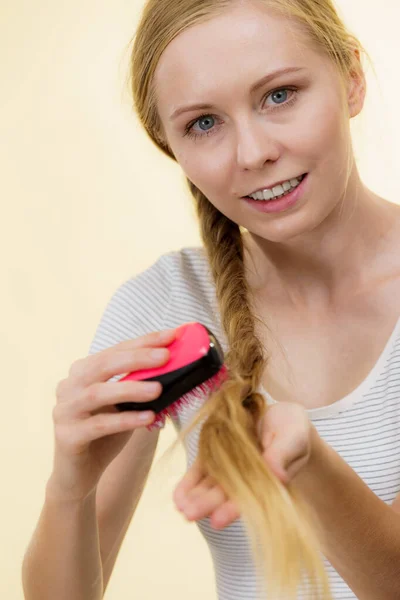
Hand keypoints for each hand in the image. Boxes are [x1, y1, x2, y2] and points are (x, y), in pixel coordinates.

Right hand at [49, 328, 176, 501]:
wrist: (79, 476)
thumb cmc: (107, 434)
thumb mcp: (126, 405)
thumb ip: (142, 385)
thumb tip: (178, 367)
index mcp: (84, 371)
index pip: (116, 349)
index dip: (144, 341)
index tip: (172, 335)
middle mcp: (69, 385)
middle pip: (104, 364)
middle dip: (137, 357)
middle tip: (166, 356)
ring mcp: (64, 410)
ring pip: (97, 393)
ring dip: (131, 388)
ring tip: (158, 389)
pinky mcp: (67, 436)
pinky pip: (98, 425)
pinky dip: (125, 420)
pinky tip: (148, 418)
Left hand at [173, 401, 314, 528]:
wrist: (281, 415)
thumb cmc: (293, 429)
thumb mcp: (293, 438)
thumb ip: (282, 455)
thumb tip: (278, 475)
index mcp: (268, 480)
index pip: (250, 497)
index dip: (233, 508)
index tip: (217, 520)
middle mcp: (246, 477)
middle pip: (226, 493)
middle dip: (207, 504)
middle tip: (189, 515)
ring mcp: (230, 466)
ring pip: (211, 484)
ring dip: (195, 496)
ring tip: (180, 507)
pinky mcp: (217, 452)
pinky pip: (202, 469)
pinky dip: (190, 482)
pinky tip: (177, 496)